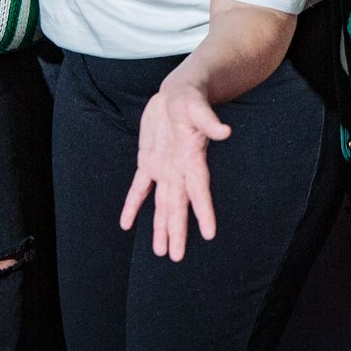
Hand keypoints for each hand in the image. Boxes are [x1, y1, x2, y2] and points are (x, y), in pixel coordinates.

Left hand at [119, 77, 229, 261]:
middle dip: (177, 231)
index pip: (199, 189)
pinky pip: (139, 188)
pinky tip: (126, 223)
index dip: (204, 211)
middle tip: (176, 257)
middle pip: (178, 206)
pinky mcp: (148, 162)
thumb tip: (224, 131)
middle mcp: (179, 169)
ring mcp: (163, 168)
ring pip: (162, 204)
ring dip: (161, 227)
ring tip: (162, 251)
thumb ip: (208, 120)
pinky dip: (133, 205)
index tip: (210, 233)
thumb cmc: (191, 98)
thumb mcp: (197, 106)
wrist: (179, 92)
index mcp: (191, 159)